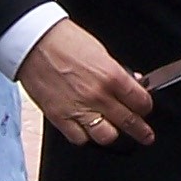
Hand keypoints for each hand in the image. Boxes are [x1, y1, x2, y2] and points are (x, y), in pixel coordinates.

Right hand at [17, 20, 154, 146]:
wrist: (34, 42)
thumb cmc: (65, 41)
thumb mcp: (101, 51)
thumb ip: (117, 72)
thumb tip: (133, 83)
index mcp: (112, 76)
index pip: (141, 102)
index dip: (146, 107)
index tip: (145, 109)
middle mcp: (98, 96)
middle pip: (129, 122)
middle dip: (142, 131)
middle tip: (146, 135)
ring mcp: (78, 109)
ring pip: (106, 136)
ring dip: (112, 134)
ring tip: (114, 131)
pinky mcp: (59, 117)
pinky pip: (79, 138)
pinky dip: (85, 136)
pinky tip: (87, 130)